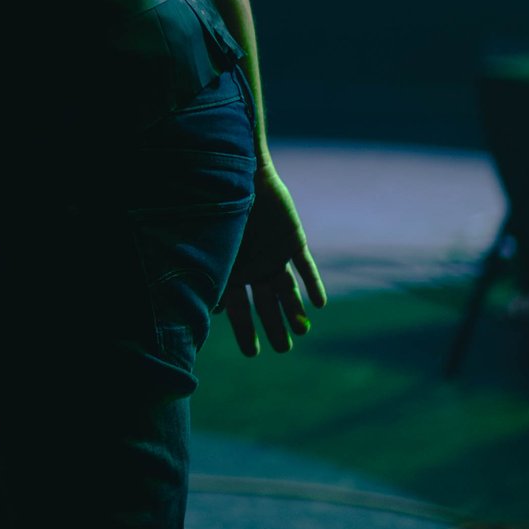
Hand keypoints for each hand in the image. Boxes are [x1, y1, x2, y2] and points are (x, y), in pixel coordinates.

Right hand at [219, 162, 326, 357]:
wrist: (236, 175)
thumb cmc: (217, 214)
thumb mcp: (213, 252)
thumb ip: (212, 280)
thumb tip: (208, 313)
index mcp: (231, 270)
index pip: (238, 308)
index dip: (244, 330)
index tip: (252, 353)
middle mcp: (253, 265)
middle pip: (265, 303)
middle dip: (273, 326)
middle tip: (283, 350)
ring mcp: (273, 254)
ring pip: (287, 290)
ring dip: (294, 310)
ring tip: (302, 332)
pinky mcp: (292, 240)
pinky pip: (305, 266)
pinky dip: (312, 284)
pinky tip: (320, 304)